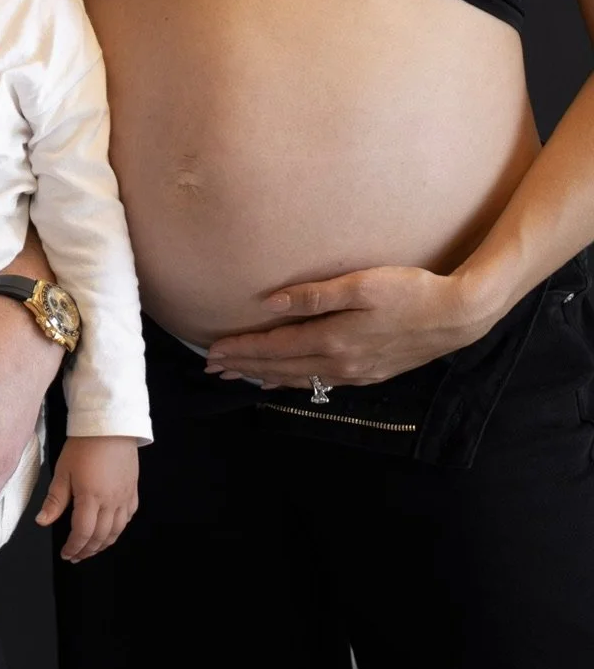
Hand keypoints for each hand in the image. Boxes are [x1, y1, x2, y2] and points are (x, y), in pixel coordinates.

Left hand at [36, 435, 137, 560]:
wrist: (110, 425)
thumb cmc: (84, 444)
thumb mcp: (63, 471)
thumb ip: (55, 500)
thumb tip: (42, 521)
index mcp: (90, 497)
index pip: (82, 533)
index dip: (73, 547)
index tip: (66, 554)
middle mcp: (110, 502)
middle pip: (100, 537)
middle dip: (87, 550)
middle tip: (76, 556)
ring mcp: (124, 498)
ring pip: (116, 532)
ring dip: (103, 544)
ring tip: (91, 548)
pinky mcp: (132, 491)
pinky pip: (127, 518)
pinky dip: (118, 530)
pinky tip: (110, 530)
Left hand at [203, 264, 496, 388]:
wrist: (457, 316)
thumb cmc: (409, 291)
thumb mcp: (360, 284)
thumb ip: (313, 295)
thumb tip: (269, 303)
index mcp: (333, 340)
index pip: (274, 349)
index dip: (241, 351)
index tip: (212, 353)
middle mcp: (340, 364)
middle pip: (280, 369)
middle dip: (244, 368)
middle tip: (212, 369)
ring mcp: (355, 373)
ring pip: (298, 380)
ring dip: (264, 378)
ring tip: (237, 377)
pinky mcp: (369, 373)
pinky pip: (319, 383)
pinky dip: (293, 384)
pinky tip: (283, 383)